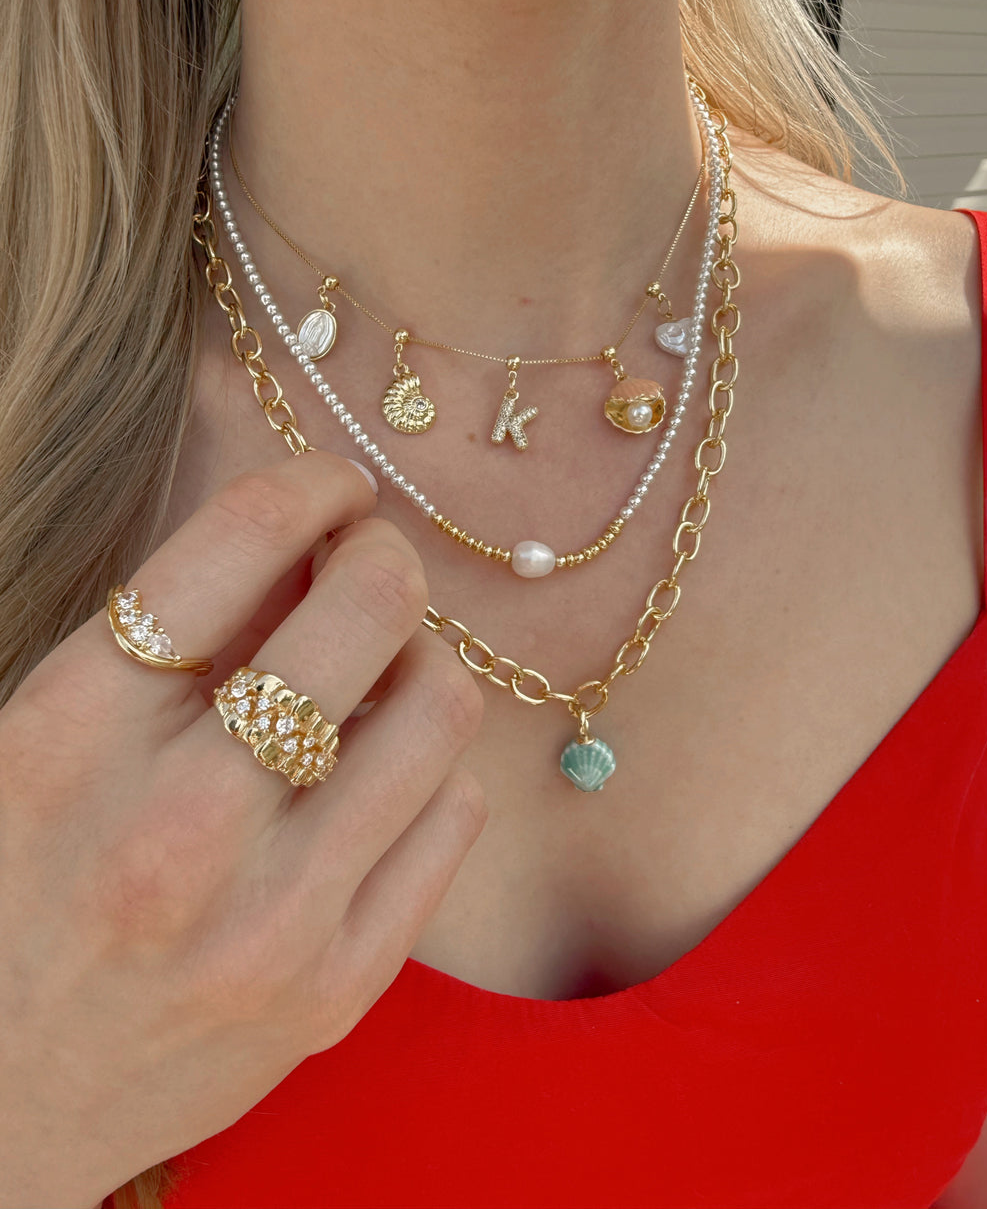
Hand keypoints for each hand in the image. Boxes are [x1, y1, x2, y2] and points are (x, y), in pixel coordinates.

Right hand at [0, 451, 485, 1208]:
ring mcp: (271, 919)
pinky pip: (454, 820)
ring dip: (422, 661)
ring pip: (440, 710)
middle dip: (382, 557)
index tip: (333, 486)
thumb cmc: (9, 896)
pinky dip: (433, 772)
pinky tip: (384, 776)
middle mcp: (178, 827)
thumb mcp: (32, 746)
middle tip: (366, 564)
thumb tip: (298, 546)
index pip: (230, 548)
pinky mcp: (336, 988)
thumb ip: (157, 647)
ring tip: (382, 673)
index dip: (306, 485)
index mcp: (68, 742)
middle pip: (365, 612)